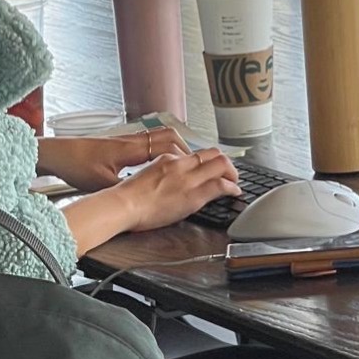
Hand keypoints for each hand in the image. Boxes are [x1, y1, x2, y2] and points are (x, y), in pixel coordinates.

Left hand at [36, 127, 190, 192]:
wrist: (59, 153)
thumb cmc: (77, 165)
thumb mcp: (102, 183)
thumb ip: (123, 189)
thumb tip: (141, 199)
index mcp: (130, 149)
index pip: (167, 144)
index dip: (184, 155)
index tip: (196, 166)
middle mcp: (130, 140)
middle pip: (167, 135)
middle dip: (185, 147)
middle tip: (196, 161)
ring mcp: (125, 140)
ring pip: (157, 137)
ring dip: (172, 146)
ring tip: (182, 160)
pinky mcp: (118, 145)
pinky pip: (146, 142)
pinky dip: (158, 149)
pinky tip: (157, 162)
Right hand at [60, 147, 240, 255]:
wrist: (123, 205)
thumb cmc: (127, 197)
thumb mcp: (146, 177)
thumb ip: (162, 175)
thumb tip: (170, 184)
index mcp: (166, 159)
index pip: (195, 155)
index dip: (208, 162)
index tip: (211, 169)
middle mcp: (180, 163)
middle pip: (212, 153)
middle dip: (225, 163)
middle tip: (229, 174)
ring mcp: (187, 178)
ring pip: (221, 164)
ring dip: (232, 173)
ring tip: (234, 182)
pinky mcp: (193, 194)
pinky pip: (220, 184)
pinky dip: (232, 187)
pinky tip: (234, 192)